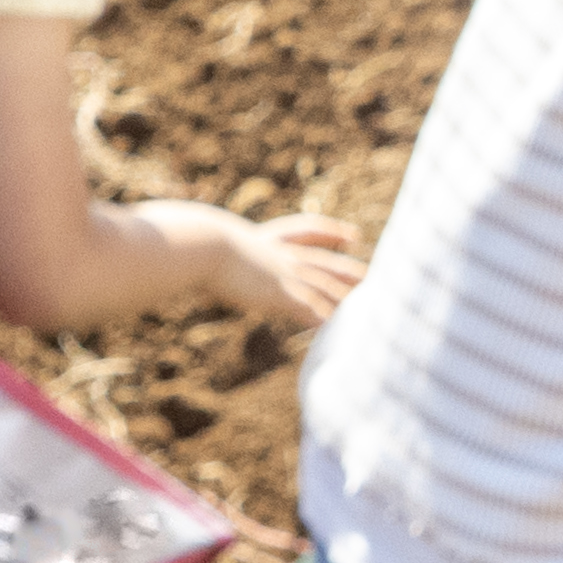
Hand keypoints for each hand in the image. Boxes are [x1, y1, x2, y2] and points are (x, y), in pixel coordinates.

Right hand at [192, 206, 367, 329]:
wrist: (200, 244)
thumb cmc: (192, 240)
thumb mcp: (204, 236)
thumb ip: (209, 240)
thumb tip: (190, 231)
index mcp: (265, 239)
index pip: (306, 231)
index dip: (331, 231)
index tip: (352, 234)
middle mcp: (280, 256)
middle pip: (324, 262)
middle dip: (348, 269)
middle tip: (372, 274)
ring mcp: (283, 275)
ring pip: (324, 288)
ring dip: (346, 300)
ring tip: (368, 311)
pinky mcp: (281, 294)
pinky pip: (312, 311)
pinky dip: (326, 320)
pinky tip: (338, 331)